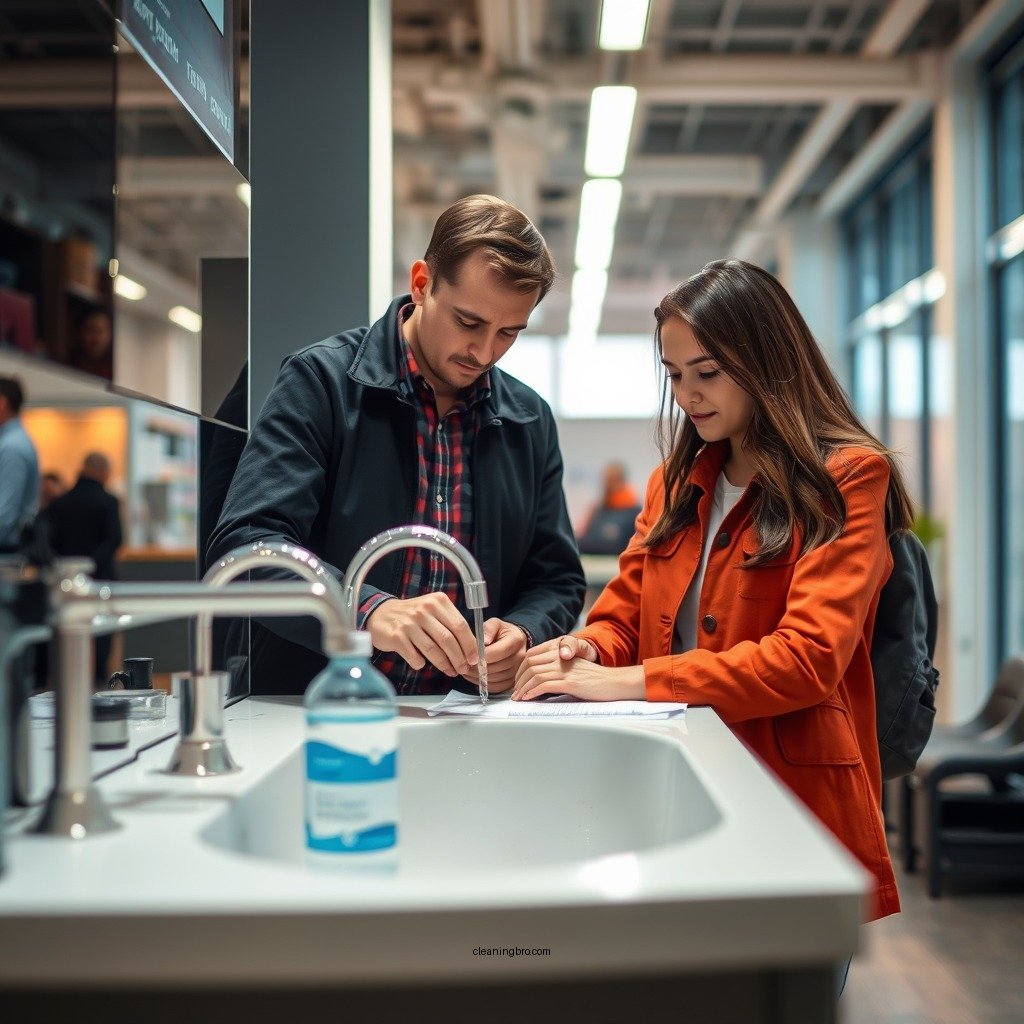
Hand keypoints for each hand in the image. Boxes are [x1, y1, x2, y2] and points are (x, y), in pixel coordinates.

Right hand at [366, 593, 477, 676]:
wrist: (381, 614)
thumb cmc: (413, 616)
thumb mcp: (433, 610)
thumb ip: (450, 624)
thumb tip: (470, 648)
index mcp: (437, 601)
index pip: (460, 625)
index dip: (469, 644)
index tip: (474, 658)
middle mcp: (424, 610)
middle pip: (448, 639)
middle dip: (459, 658)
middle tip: (463, 669)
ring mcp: (409, 623)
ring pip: (433, 650)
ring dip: (444, 664)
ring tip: (450, 671)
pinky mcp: (396, 636)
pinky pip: (415, 657)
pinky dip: (421, 664)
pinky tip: (423, 664)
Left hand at [462, 618, 528, 692]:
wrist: (514, 641)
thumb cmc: (501, 632)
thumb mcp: (495, 624)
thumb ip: (488, 629)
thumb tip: (484, 642)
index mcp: (516, 641)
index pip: (498, 652)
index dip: (481, 655)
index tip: (469, 655)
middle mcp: (520, 658)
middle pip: (496, 667)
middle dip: (477, 667)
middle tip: (464, 664)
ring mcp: (518, 671)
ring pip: (495, 679)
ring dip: (478, 676)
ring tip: (467, 670)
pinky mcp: (512, 681)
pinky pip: (496, 687)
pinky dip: (483, 684)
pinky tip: (474, 677)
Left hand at [512, 635, 644, 701]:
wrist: (615, 683)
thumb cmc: (596, 680)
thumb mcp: (573, 669)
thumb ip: (557, 670)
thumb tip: (539, 681)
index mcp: (561, 652)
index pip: (532, 656)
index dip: (521, 669)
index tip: (517, 681)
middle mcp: (561, 657)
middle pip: (530, 664)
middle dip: (518, 680)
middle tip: (515, 692)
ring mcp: (565, 669)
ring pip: (534, 675)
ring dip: (522, 688)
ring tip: (518, 698)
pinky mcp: (570, 682)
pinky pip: (544, 685)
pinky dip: (532, 692)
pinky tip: (527, 698)